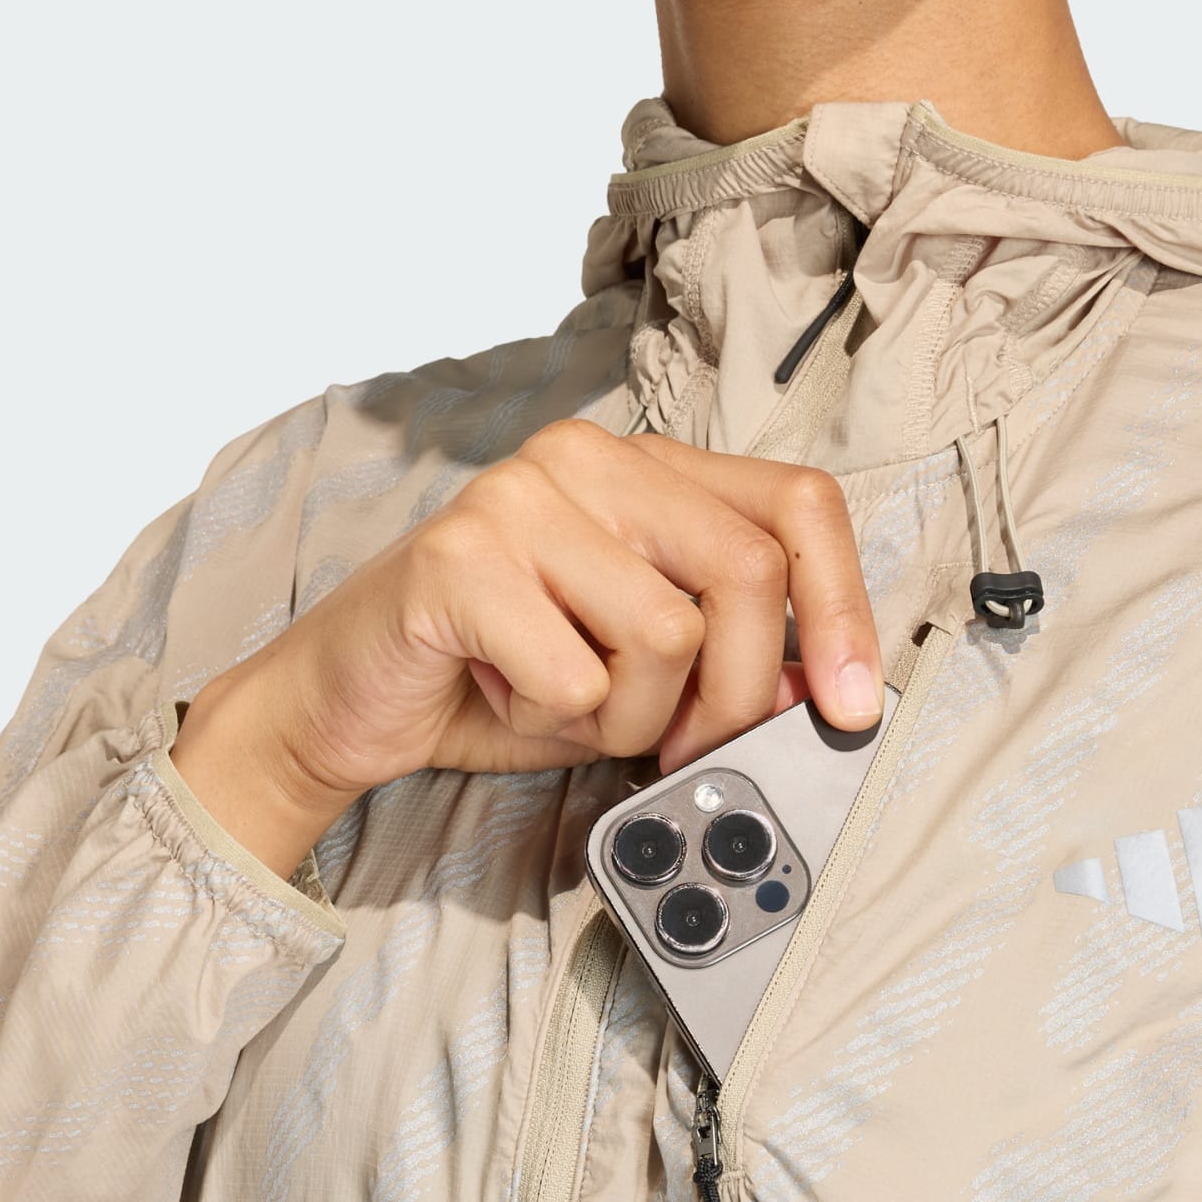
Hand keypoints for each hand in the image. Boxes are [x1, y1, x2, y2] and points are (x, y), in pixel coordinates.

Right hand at [169, 419, 882, 876]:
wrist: (351, 701)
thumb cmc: (504, 678)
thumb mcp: (643, 667)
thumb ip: (731, 654)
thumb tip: (827, 689)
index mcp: (646, 466)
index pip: (797, 504)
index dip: (844, 608)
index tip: (851, 705)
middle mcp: (588, 456)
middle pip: (746, 572)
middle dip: (732, 696)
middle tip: (678, 745)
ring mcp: (518, 494)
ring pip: (668, 636)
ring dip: (628, 716)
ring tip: (562, 701)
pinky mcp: (458, 556)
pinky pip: (577, 675)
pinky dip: (553, 722)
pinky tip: (502, 695)